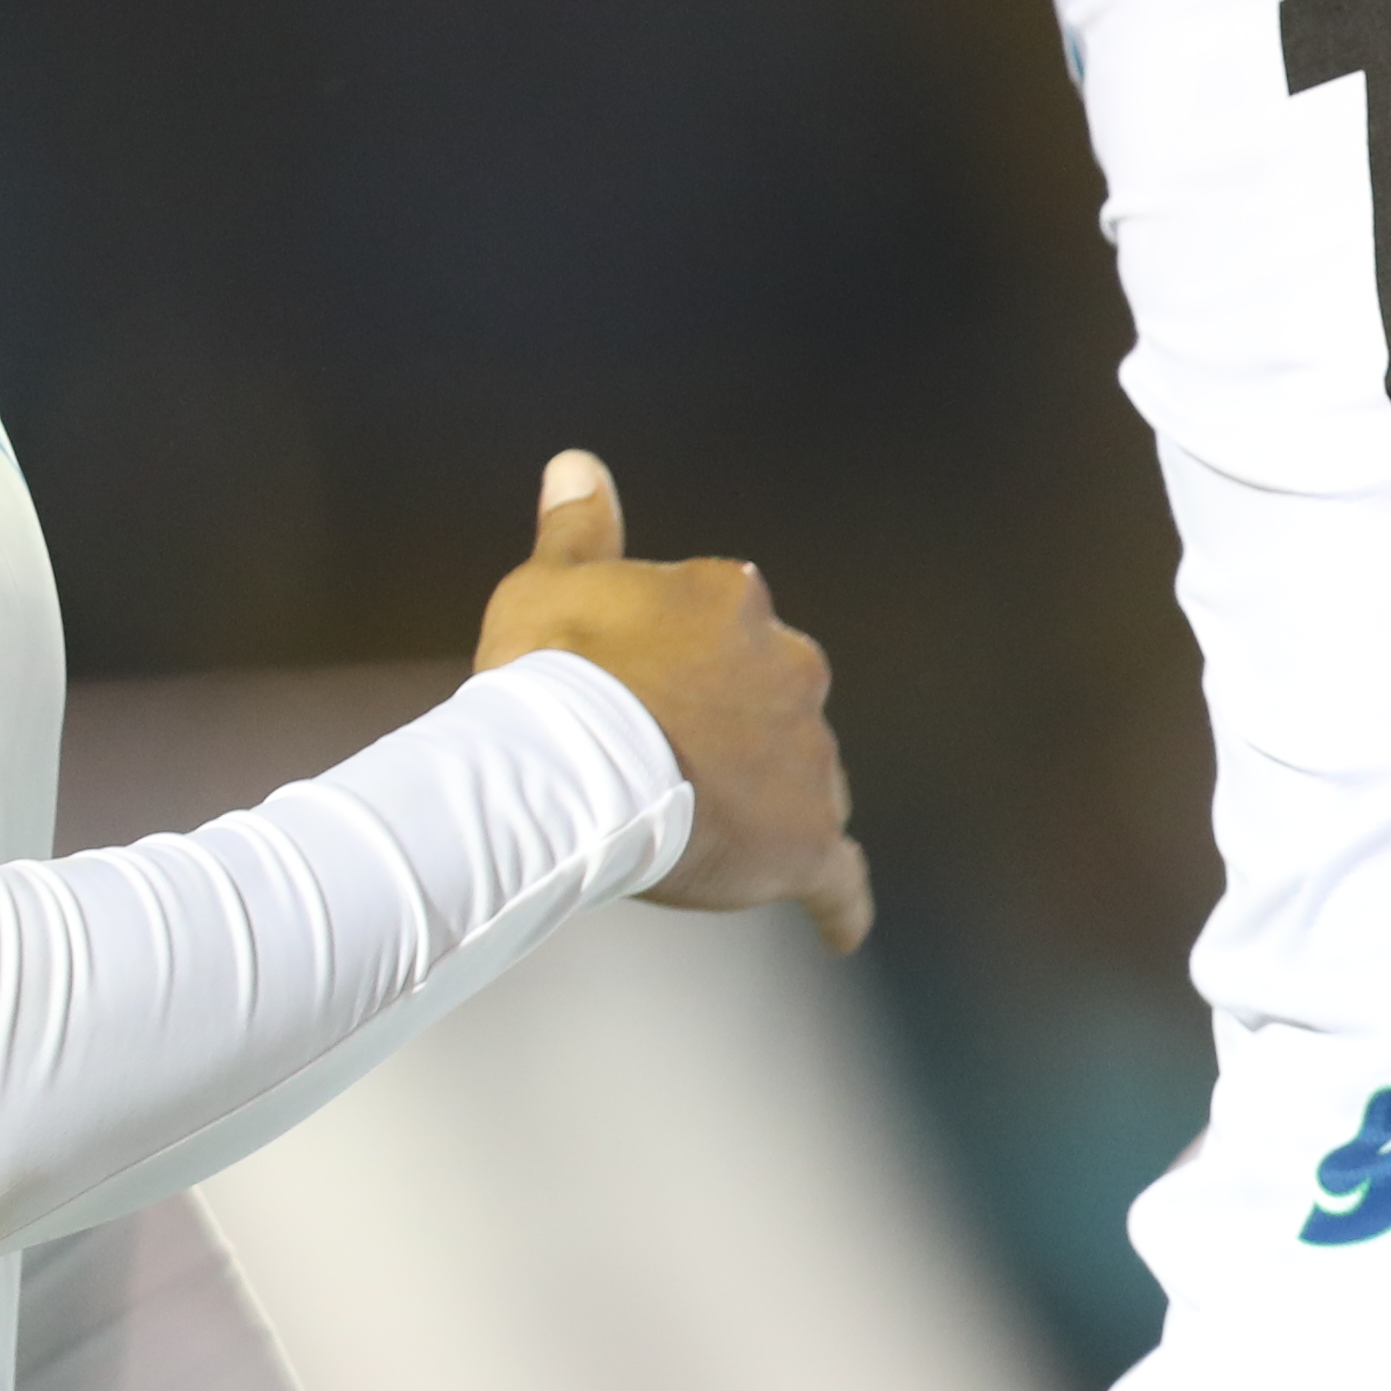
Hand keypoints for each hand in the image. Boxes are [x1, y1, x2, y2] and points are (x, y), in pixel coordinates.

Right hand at [473, 450, 871, 947]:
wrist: (571, 760)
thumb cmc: (549, 667)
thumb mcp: (551, 582)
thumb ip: (580, 528)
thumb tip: (577, 463)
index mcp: (737, 600)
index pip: (733, 632)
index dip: (688, 669)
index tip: (646, 697)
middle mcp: (794, 667)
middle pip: (781, 706)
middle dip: (744, 734)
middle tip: (675, 772)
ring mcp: (809, 757)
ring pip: (807, 784)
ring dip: (773, 806)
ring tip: (718, 843)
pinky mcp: (807, 839)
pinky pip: (838, 877)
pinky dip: (839, 901)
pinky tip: (840, 926)